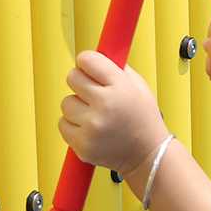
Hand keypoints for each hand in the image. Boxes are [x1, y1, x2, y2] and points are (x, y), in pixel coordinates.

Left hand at [59, 51, 166, 176]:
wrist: (147, 155)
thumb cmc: (143, 118)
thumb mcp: (138, 85)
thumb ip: (115, 68)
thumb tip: (91, 55)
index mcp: (119, 86)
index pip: (87, 60)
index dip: (86, 62)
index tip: (89, 67)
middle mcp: (104, 105)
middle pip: (72, 78)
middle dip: (80, 82)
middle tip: (92, 92)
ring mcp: (92, 127)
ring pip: (66, 103)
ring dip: (77, 106)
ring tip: (95, 115)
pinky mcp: (82, 145)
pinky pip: (63, 124)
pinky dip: (73, 125)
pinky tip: (90, 128)